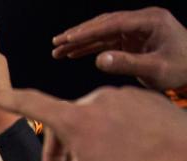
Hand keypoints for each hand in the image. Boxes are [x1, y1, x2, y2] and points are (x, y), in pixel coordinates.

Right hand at [0, 84, 186, 160]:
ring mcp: (120, 95)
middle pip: (62, 122)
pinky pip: (115, 113)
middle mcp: (95, 100)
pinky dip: (111, 132)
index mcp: (75, 118)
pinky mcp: (141, 97)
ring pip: (89, 119)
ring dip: (85, 141)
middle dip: (60, 148)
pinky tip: (125, 152)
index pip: (29, 104)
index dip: (3, 99)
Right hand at [52, 8, 186, 90]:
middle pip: (104, 23)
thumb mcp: (156, 69)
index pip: (113, 23)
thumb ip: (127, 64)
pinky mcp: (133, 38)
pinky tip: (73, 53)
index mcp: (151, 21)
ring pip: (103, 31)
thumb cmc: (181, 69)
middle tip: (56, 43)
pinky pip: (107, 40)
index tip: (67, 39)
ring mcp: (137, 28)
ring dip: (81, 41)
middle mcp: (143, 20)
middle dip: (79, 34)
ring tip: (58, 50)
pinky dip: (90, 47)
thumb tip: (98, 59)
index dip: (88, 31)